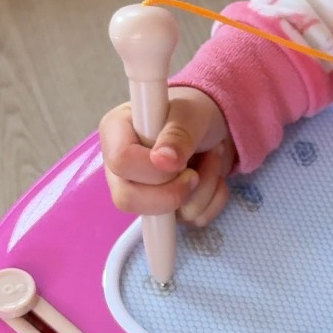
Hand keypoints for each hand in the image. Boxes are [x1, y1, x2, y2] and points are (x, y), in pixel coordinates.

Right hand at [100, 87, 234, 226]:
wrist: (216, 127)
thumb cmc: (193, 113)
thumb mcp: (189, 113)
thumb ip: (177, 133)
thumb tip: (163, 161)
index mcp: (116, 134)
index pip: (121, 162)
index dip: (152, 169)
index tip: (180, 161)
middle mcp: (121, 169)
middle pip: (128, 200)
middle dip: (172, 193)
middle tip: (195, 172)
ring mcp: (143, 193)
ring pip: (165, 217)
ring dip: (203, 188)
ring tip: (211, 155)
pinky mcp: (167, 210)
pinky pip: (192, 220)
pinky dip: (213, 199)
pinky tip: (212, 174)